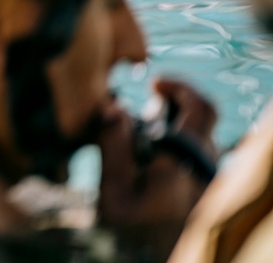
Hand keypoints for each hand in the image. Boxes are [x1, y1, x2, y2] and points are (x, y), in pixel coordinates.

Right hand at [97, 79, 217, 261]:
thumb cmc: (133, 240)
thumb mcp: (113, 195)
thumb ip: (114, 147)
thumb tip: (113, 106)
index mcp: (186, 163)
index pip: (202, 108)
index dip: (180, 87)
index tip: (152, 82)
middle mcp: (207, 170)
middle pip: (200, 122)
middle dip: (168, 111)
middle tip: (139, 120)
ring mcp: (210, 185)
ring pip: (198, 142)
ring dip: (170, 133)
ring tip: (139, 150)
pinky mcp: (207, 198)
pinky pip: (196, 161)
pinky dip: (174, 152)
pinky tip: (150, 168)